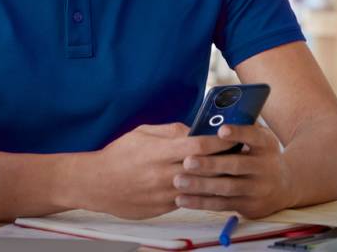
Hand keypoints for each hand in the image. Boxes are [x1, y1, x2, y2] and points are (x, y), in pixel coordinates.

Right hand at [76, 123, 233, 218]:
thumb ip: (170, 130)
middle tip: (240, 155)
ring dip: (217, 180)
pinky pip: (188, 200)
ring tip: (231, 173)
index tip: (234, 136)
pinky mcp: (161, 207)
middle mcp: (164, 173)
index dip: (220, 141)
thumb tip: (193, 129)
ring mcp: (164, 193)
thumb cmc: (118, 154)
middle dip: (225, 160)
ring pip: (200, 188)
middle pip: (205, 167)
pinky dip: (200, 194)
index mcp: (160, 151)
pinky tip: (210, 189)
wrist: (96, 183)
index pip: (199, 145)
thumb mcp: (142, 132)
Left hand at [173, 123, 291, 218]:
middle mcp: (265, 167)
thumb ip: (241, 128)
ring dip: (201, 185)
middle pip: (236, 165)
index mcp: (265, 144)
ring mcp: (258, 189)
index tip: (221, 130)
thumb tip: (212, 116)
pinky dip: (201, 202)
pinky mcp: (249, 206)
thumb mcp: (259, 139)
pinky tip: (182, 199)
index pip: (253, 136)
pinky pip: (222, 205)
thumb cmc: (259, 154)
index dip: (238, 133)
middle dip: (211, 164)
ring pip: (227, 187)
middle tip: (188, 161)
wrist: (285, 186)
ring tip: (179, 181)